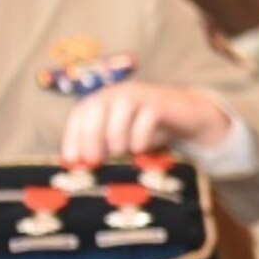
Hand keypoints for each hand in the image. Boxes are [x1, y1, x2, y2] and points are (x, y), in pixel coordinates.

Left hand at [61, 82, 232, 166]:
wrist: (185, 117)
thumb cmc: (147, 130)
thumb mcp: (121, 139)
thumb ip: (101, 147)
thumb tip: (79, 165)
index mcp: (103, 100)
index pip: (80, 113)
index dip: (73, 136)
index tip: (73, 160)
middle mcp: (118, 93)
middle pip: (96, 107)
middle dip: (91, 135)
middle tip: (94, 160)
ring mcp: (140, 95)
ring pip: (121, 108)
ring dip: (116, 135)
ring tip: (120, 152)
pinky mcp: (161, 103)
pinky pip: (148, 116)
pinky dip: (140, 136)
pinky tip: (140, 149)